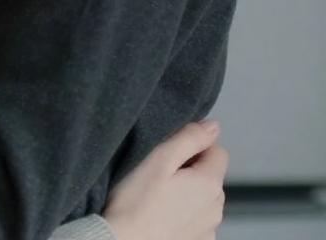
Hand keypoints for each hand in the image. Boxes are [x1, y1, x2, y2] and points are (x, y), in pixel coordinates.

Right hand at [103, 121, 226, 239]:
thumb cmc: (137, 199)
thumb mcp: (159, 158)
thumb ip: (189, 138)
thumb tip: (213, 126)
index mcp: (210, 184)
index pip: (218, 151)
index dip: (195, 145)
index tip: (169, 153)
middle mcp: (217, 208)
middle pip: (210, 175)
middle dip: (191, 169)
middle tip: (159, 172)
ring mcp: (209, 230)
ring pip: (204, 198)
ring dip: (189, 191)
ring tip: (159, 194)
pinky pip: (197, 218)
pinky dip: (185, 213)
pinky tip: (162, 214)